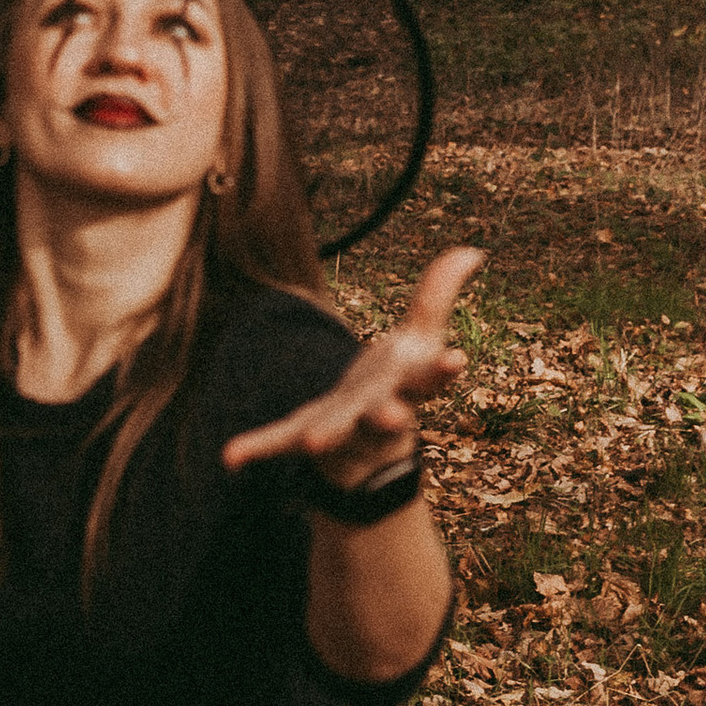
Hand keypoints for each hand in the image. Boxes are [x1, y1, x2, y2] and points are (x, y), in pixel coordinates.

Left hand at [220, 247, 482, 487]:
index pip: (430, 379)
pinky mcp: (305, 435)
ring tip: (315, 442)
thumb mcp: (421, 337)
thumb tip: (474, 249)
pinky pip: (280, 442)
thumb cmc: (399, 384)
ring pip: (336, 432)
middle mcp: (377, 414)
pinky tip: (231, 457)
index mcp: (407, 389)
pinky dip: (258, 448)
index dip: (442, 370)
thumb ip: (438, 294)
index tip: (456, 361)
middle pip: (386, 417)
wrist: (371, 446)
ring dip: (327, 435)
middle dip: (390, 418)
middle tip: (395, 419)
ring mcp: (341, 428)